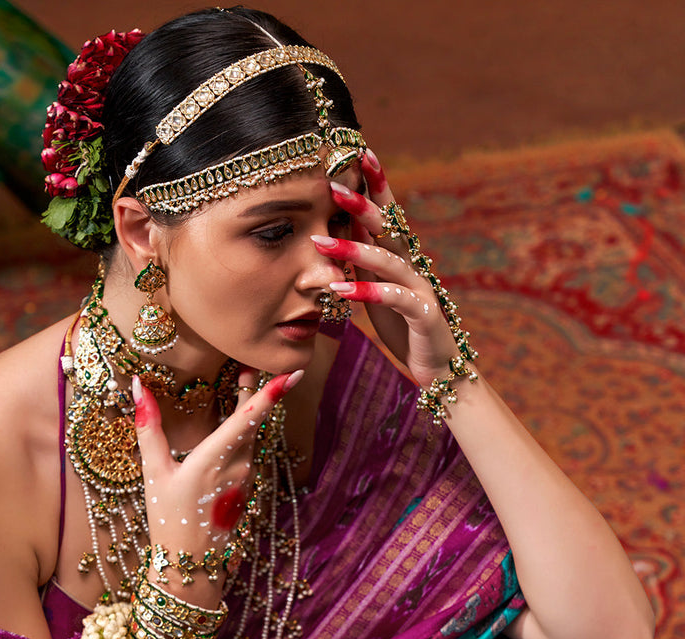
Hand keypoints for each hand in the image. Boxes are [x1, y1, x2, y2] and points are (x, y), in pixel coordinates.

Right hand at [132, 368, 302, 602]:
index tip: (292, 374)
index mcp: (214, 459)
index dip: (271, 394)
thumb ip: (148, 428)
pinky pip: (249, 455)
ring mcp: (247, 480)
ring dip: (249, 414)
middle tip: (249, 366)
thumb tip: (137, 387)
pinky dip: (244, 438)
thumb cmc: (167, 520)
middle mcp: (238, 468)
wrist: (192, 567)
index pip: (248, 419)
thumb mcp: (153, 473)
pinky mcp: (248, 490)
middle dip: (255, 392)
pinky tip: (233, 431)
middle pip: (253, 422)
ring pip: (252, 438)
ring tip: (242, 386)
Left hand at [313, 149, 466, 388]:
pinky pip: (393, 298)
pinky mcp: (422, 314)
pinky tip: (339, 290)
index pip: (387, 211)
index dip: (375, 182)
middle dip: (361, 203)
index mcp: (401, 256)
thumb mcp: (377, 287)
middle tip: (332, 184)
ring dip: (353, 250)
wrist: (438, 366)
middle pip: (388, 226)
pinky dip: (366, 293)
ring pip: (387, 260)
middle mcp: (413, 265)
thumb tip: (340, 228)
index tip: (356, 152)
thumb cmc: (404, 325)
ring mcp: (419, 288)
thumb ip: (364, 260)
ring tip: (321, 243)